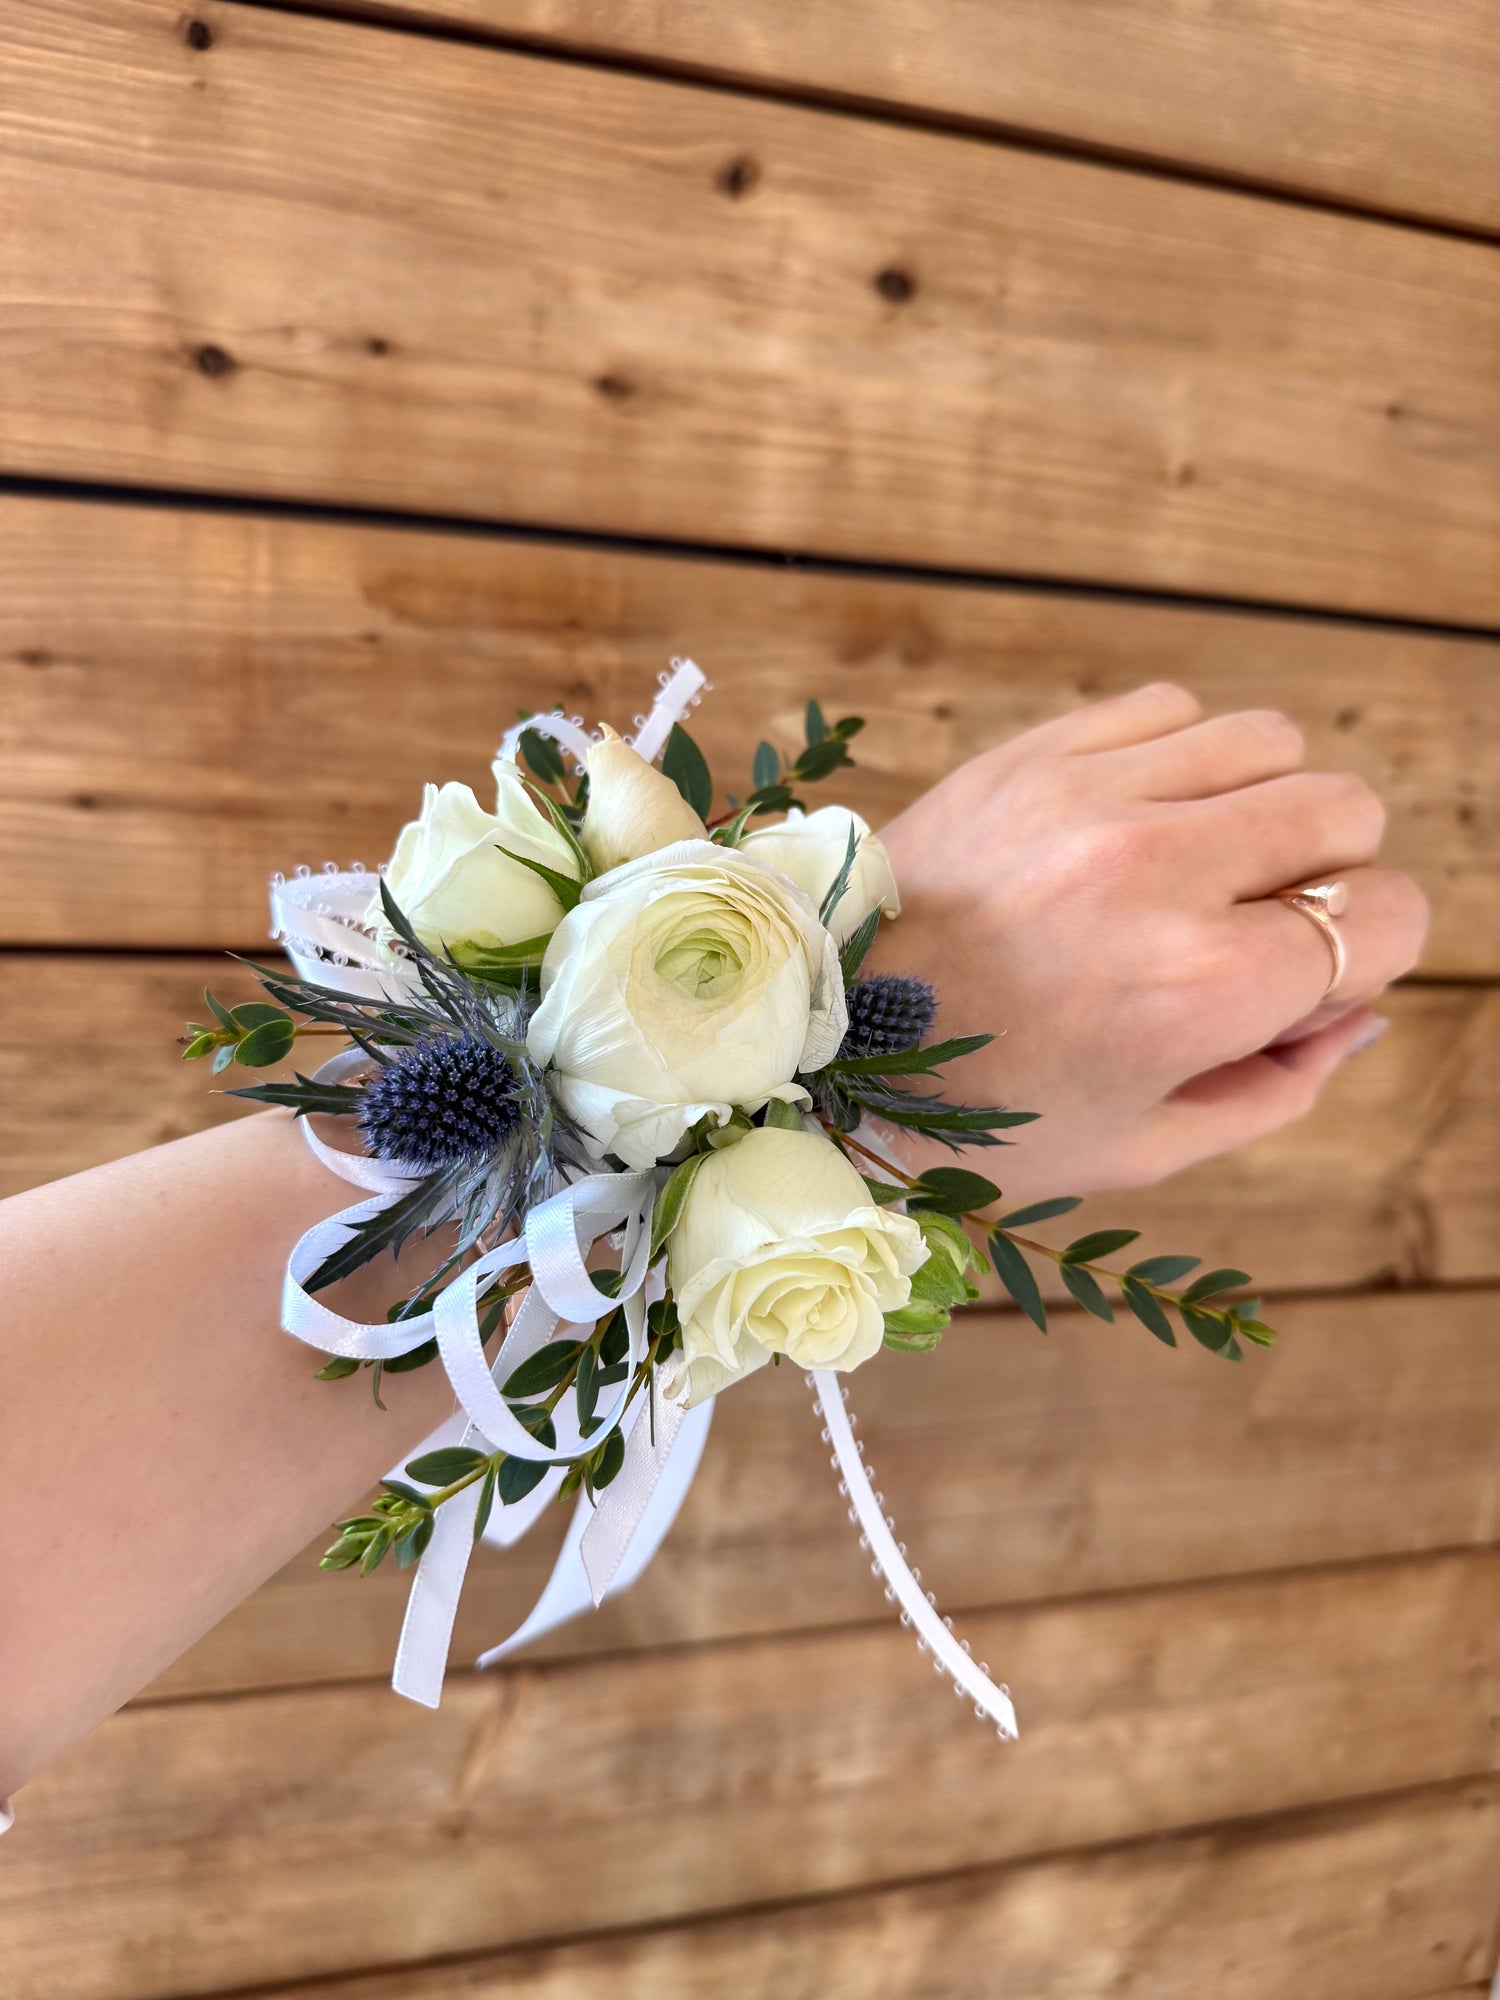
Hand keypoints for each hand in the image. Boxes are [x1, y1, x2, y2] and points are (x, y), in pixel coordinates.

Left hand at [870, 683, 1427, 1202]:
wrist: (817, 1046)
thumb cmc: (982, 1118)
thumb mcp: (1143, 1146)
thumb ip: (1279, 1085)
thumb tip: (1360, 1012)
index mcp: (1201, 987)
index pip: (1383, 920)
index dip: (1359, 958)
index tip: (1298, 982)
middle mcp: (1159, 873)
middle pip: (1344, 810)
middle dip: (1327, 875)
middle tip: (1252, 923)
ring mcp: (1090, 797)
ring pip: (1270, 742)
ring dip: (1259, 803)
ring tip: (1193, 867)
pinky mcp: (1031, 754)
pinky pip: (1171, 709)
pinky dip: (1178, 758)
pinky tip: (1132, 820)